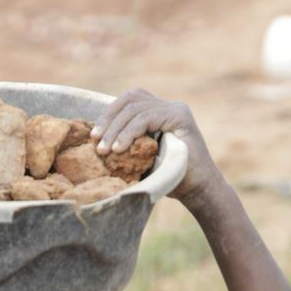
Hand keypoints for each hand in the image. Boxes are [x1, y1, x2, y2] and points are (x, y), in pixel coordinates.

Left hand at [91, 89, 222, 197]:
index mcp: (159, 110)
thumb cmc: (168, 178)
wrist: (197, 190)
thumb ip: (127, 144)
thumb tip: (96, 140)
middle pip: (130, 99)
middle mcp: (169, 106)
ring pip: (136, 108)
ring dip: (116, 129)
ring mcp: (176, 109)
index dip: (109, 114)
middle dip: (109, 120)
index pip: (129, 100)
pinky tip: (119, 148)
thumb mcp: (141, 158)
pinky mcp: (180, 117)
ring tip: (104, 149)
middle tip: (95, 142)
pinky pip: (147, 118)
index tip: (93, 135)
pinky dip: (129, 132)